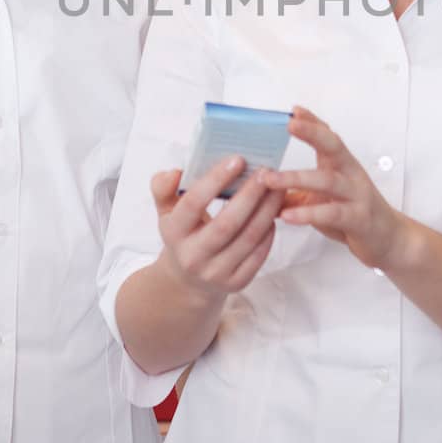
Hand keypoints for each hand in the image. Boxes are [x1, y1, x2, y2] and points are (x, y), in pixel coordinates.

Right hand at [150, 156, 284, 300]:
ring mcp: (216, 273)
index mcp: (173, 233)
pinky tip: (274, 211)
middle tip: (265, 171)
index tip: (237, 159)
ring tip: (277, 187)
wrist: (188, 280)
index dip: (215, 180)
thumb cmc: (182, 234)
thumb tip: (175, 172)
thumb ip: (164, 187)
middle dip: (250, 195)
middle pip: (227, 224)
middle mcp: (193, 257)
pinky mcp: (237, 282)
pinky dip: (269, 231)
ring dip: (267, 210)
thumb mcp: (166, 210)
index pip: (193, 203)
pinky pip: (259, 254)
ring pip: (248, 238)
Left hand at [264, 106, 416, 270]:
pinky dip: (308, 213)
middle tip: (290, 124)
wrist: (388, 240)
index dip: (312, 121)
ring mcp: (356, 195)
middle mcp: (351, 174)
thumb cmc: (353, 215)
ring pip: (328, 180)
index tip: (294, 110)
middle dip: (312, 133)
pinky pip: (332, 213)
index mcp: (341, 165)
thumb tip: (259, 186)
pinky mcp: (358, 219)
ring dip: (296, 178)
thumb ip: (295, 191)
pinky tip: (287, 215)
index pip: (328, 135)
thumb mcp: (321, 199)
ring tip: (269, 179)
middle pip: (333, 146)